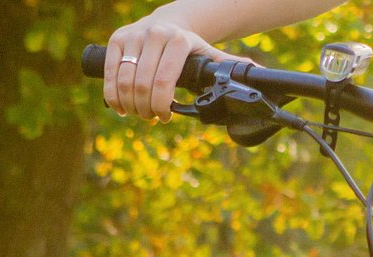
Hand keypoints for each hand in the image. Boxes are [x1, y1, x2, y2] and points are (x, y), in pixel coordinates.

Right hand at [102, 10, 242, 121]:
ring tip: (139, 114)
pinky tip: (120, 107)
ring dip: (130, 105)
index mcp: (177, 41)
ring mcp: (132, 36)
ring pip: (124, 80)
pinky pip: (109, 72)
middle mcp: (153, 35)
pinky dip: (112, 94)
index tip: (167, 117)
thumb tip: (263, 79)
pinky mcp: (116, 39)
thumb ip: (230, 68)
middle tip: (153, 118)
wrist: (166, 22)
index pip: (165, 81)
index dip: (163, 105)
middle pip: (142, 84)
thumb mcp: (210, 55)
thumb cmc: (190, 47)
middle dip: (146, 108)